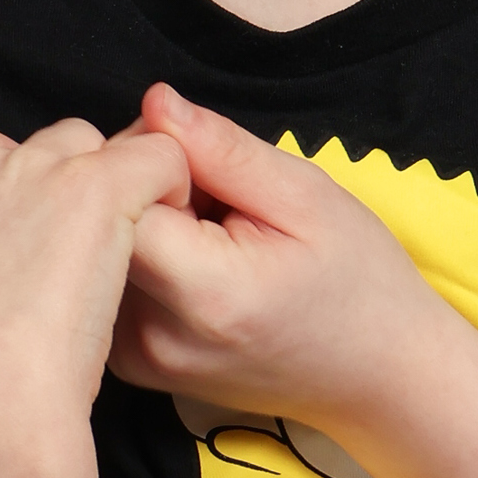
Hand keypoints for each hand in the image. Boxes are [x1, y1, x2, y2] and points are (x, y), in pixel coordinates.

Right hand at [0, 114, 189, 451]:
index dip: (0, 172)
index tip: (21, 222)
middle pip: (36, 145)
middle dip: (62, 189)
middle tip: (76, 260)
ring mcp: (32, 169)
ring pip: (92, 147)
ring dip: (112, 187)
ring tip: (121, 255)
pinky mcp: (93, 185)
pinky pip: (156, 156)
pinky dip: (172, 184)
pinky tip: (168, 232)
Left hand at [108, 89, 445, 431]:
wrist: (377, 375)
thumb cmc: (356, 281)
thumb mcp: (306, 195)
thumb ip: (222, 148)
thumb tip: (153, 102)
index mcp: (205, 293)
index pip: (119, 198)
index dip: (152, 163)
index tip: (205, 167)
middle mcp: (155, 337)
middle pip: (101, 224)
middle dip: (146, 187)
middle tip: (216, 197)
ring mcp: (138, 359)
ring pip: (100, 250)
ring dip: (144, 223)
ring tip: (212, 237)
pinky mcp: (132, 365)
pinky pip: (110, 282)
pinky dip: (143, 258)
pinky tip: (195, 266)